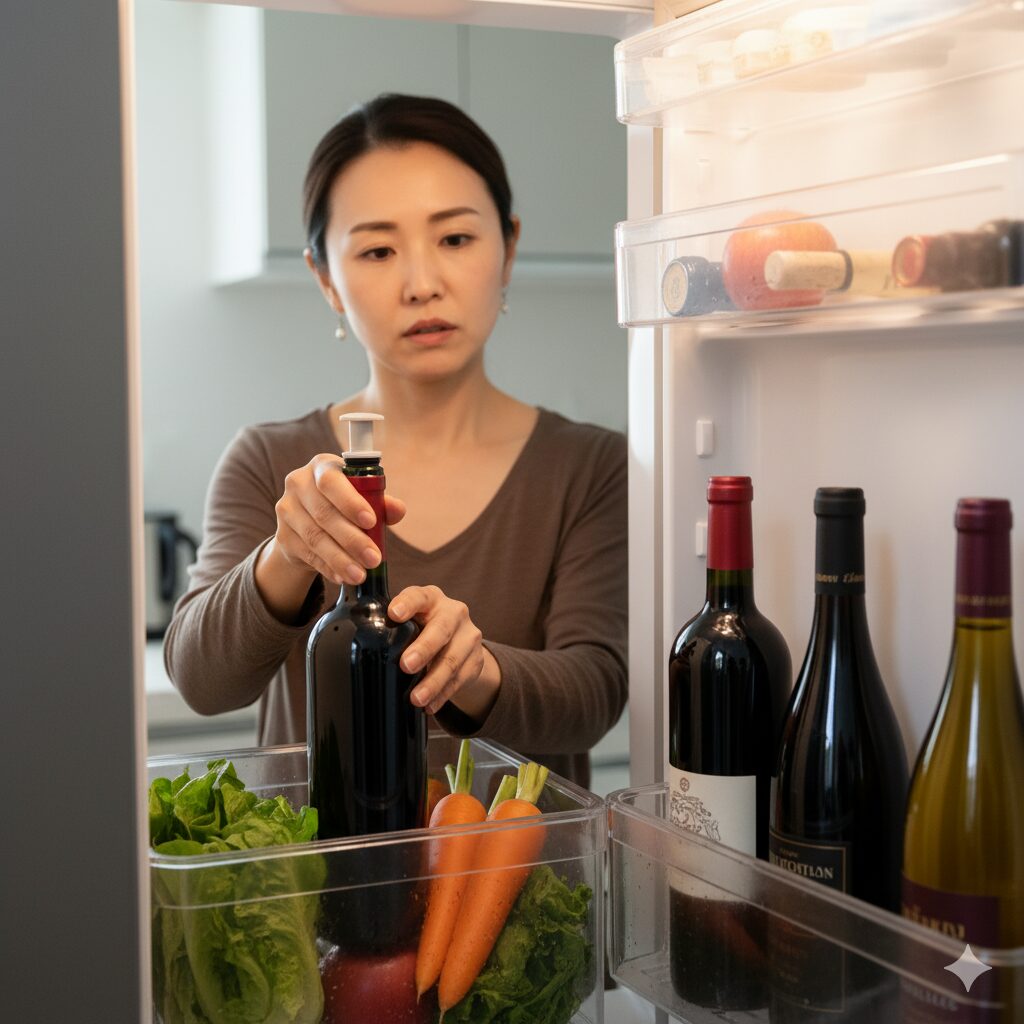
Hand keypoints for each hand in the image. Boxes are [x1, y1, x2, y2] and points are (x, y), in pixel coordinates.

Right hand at [270, 454, 406, 585]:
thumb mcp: (364, 499)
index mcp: (322, 467)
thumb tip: (398, 510)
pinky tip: (343, 576)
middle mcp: (298, 483)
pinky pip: (308, 554)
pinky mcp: (283, 536)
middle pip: (324, 514)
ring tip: (360, 574)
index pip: (331, 481)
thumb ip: (382, 503)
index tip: (371, 522)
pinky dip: (328, 567)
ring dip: (340, 559)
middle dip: (352, 540)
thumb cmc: (344, 504)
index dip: (350, 502)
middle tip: (373, 559)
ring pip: (315, 538)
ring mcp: (287, 510)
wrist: (309, 522)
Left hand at [389, 586, 500, 718]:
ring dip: (433, 681)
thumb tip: (355, 632)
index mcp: (431, 598)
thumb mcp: (410, 619)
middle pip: (441, 629)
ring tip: (416, 698)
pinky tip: (430, 705)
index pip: (419, 596)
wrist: (460, 641)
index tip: (394, 614)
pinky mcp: (475, 659)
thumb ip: (388, 623)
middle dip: (424, 648)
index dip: (407, 603)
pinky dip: (443, 695)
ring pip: (452, 659)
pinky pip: (460, 679)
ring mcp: (468, 636)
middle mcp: (454, 613)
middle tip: (406, 665)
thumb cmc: (423, 628)